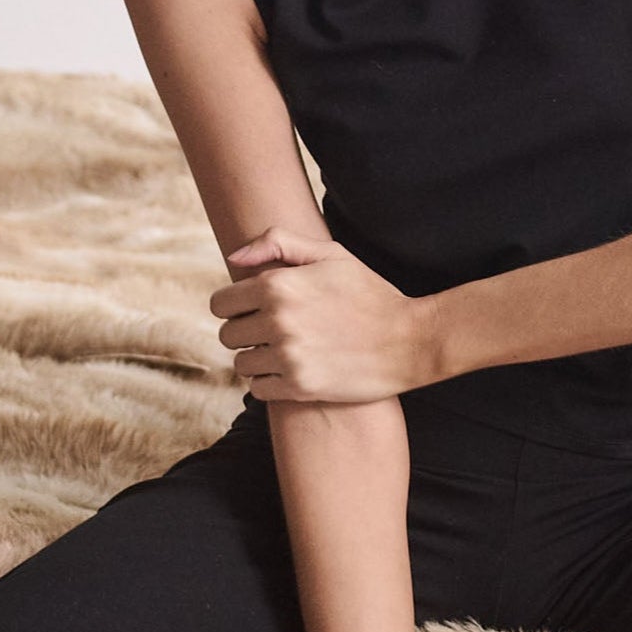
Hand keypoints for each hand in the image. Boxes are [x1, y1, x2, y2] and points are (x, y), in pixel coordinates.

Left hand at [212, 225, 440, 404]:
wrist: (410, 340)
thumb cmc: (370, 293)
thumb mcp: (331, 255)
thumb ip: (278, 243)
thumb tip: (232, 258)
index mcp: (279, 285)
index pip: (221, 303)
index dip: (234, 305)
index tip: (252, 308)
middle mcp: (278, 321)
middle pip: (228, 335)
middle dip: (245, 331)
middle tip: (271, 330)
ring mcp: (288, 356)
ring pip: (241, 363)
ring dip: (256, 358)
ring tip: (283, 350)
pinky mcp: (299, 387)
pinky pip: (257, 389)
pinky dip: (268, 382)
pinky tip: (290, 370)